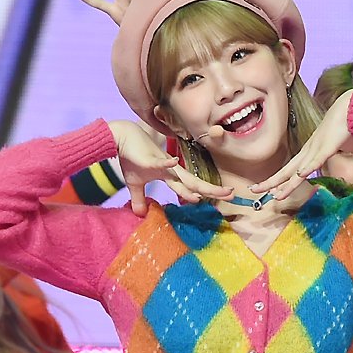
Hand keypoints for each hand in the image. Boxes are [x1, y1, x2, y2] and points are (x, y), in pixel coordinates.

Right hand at [109, 120, 234, 216]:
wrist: (121, 138)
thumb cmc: (131, 158)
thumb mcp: (135, 184)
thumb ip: (140, 199)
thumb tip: (139, 215)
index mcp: (170, 175)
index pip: (191, 187)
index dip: (206, 193)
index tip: (222, 198)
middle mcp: (171, 170)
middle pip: (194, 182)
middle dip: (212, 190)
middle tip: (231, 195)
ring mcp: (162, 163)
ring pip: (182, 176)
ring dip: (196, 185)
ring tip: (212, 192)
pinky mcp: (149, 159)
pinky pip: (159, 161)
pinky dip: (166, 163)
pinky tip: (174, 162)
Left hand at [250, 90, 352, 199]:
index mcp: (312, 151)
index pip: (292, 169)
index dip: (281, 180)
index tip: (270, 190)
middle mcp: (309, 150)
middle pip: (287, 170)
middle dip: (270, 182)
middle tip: (254, 190)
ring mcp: (317, 148)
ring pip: (298, 170)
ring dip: (287, 183)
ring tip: (274, 195)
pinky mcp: (328, 146)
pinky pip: (317, 159)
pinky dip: (308, 167)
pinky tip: (300, 176)